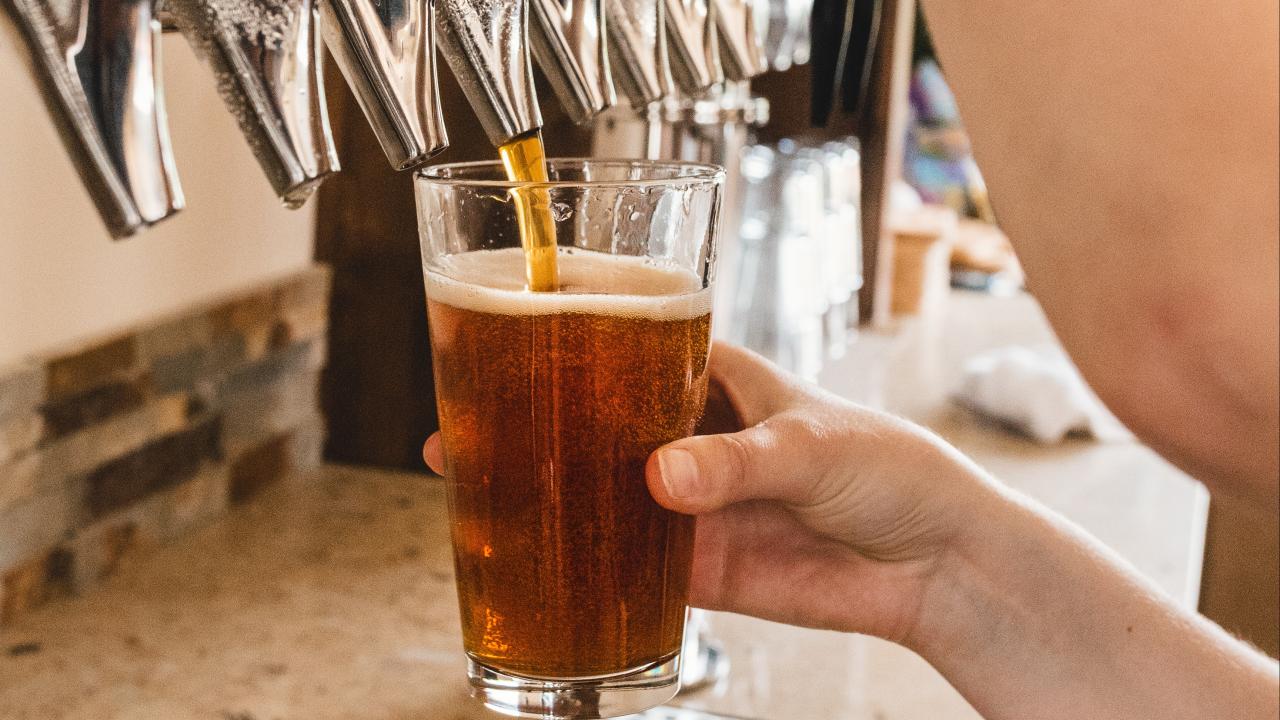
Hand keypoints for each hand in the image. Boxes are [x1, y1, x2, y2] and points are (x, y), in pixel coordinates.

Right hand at [422, 343, 990, 644]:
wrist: (933, 563)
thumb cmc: (890, 467)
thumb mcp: (812, 444)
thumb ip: (738, 461)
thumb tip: (662, 477)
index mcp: (714, 380)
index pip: (623, 348)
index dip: (563, 342)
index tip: (499, 338)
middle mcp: (688, 437)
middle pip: (591, 425)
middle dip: (530, 425)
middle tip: (455, 427)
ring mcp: (687, 503)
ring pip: (595, 495)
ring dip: (540, 494)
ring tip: (469, 488)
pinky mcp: (697, 567)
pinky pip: (624, 565)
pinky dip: (580, 565)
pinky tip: (529, 561)